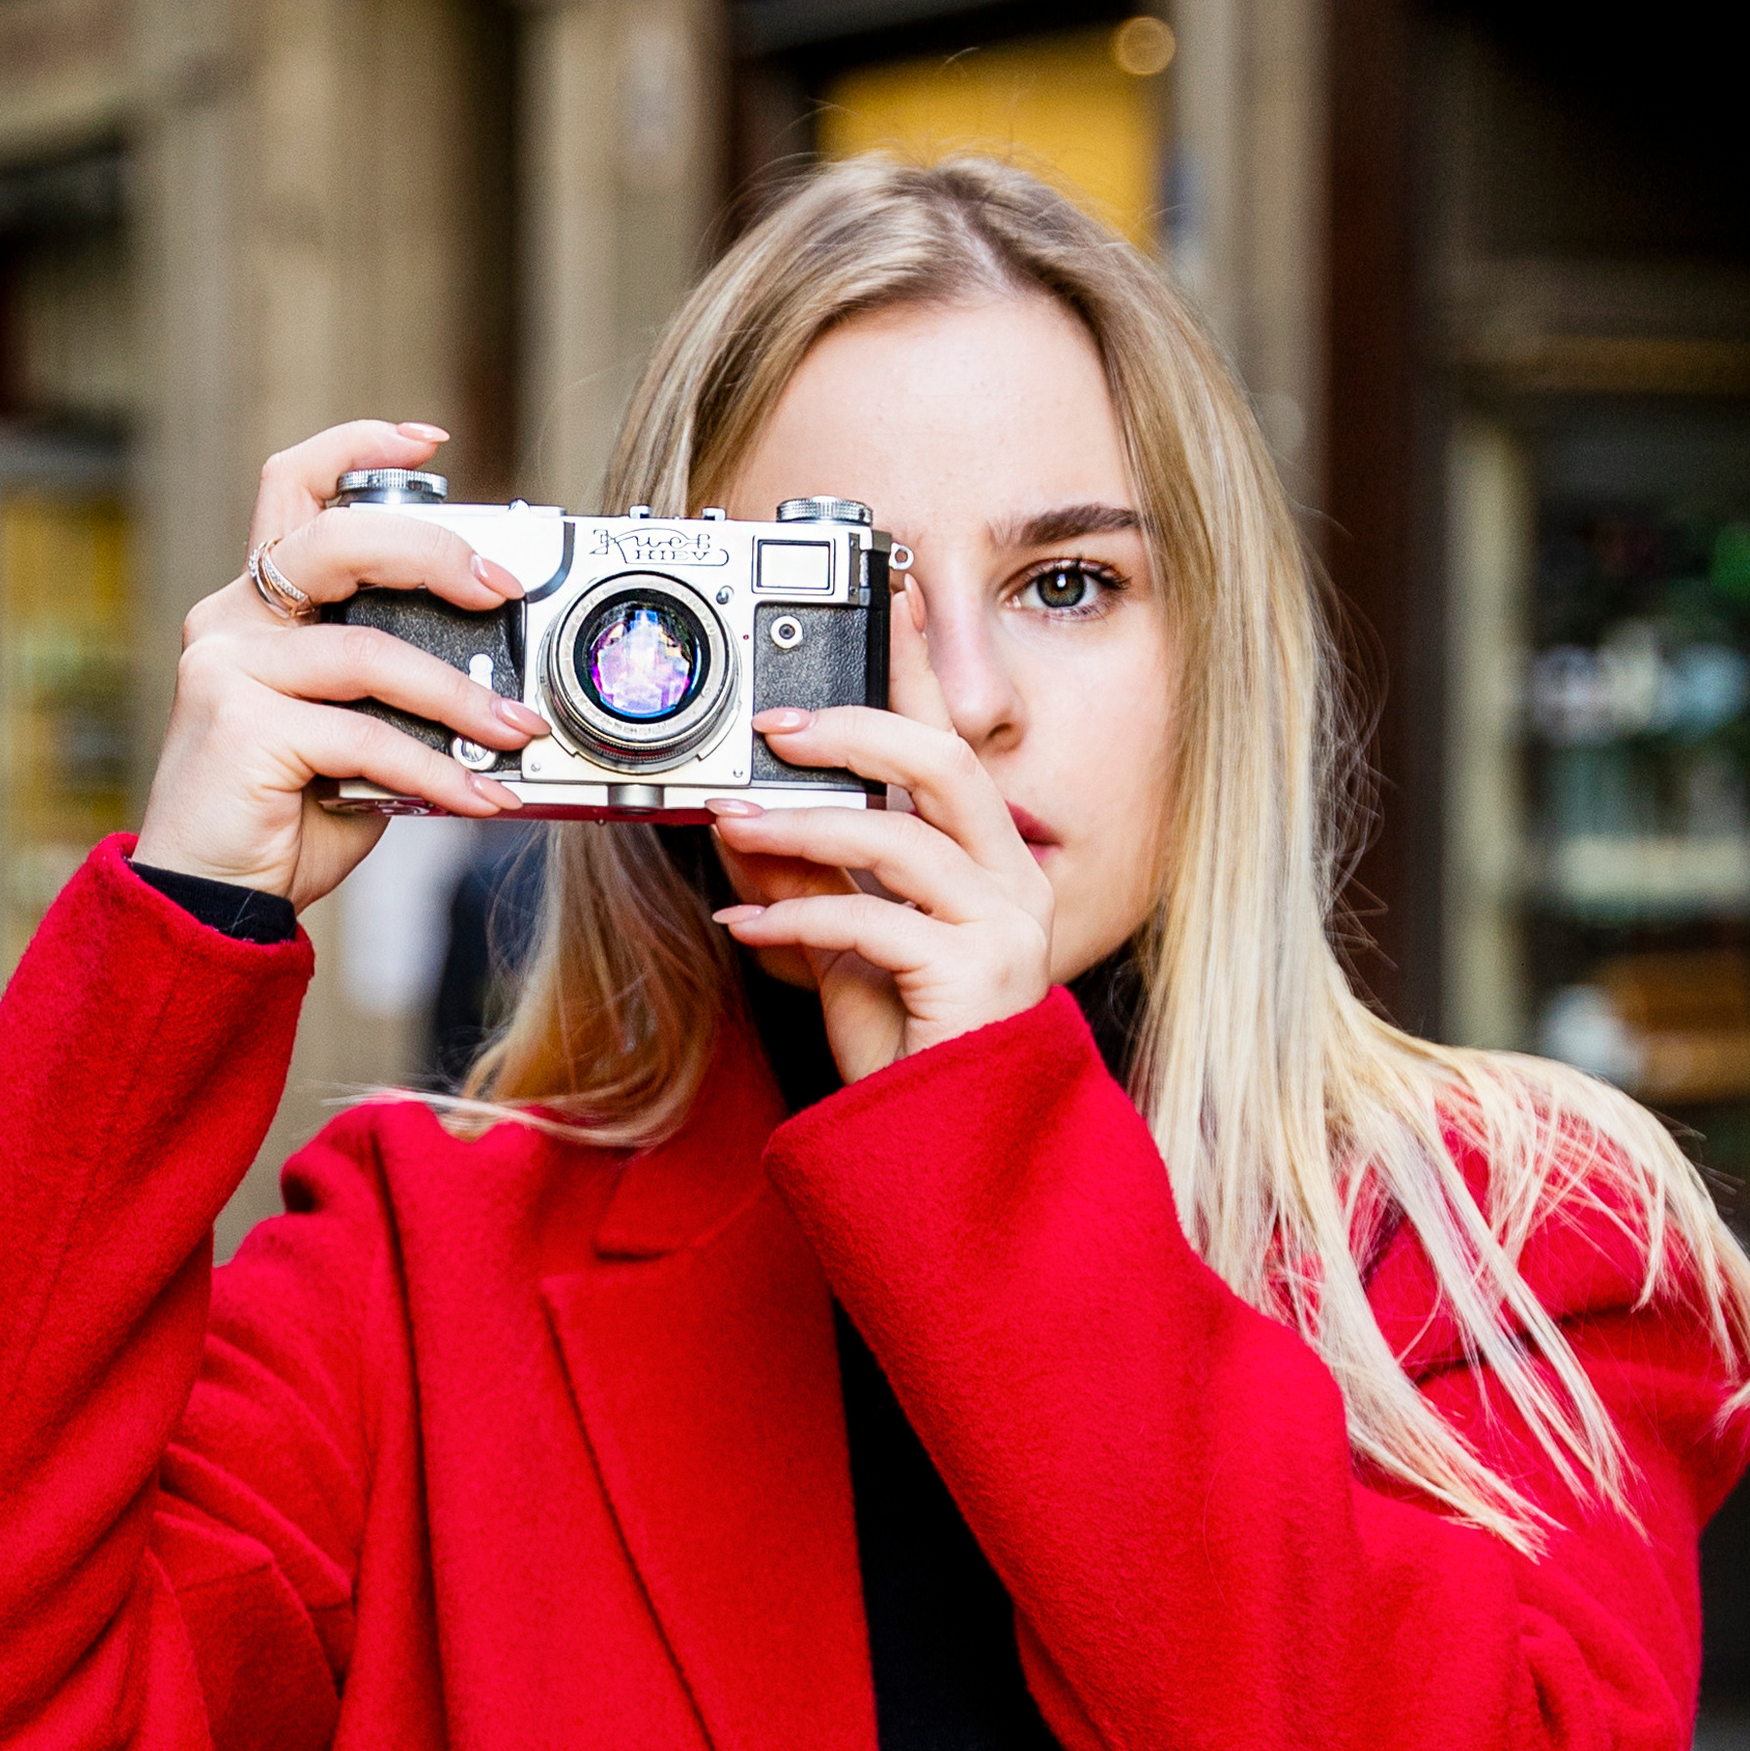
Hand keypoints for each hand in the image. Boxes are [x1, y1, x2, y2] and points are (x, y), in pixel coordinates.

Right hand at [135, 420, 547, 911]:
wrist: (207, 904)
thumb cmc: (280, 820)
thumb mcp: (351, 739)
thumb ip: (396, 695)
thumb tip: (499, 689)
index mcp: (256, 607)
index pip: (292, 485)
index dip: (358, 446)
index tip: (433, 443)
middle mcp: (232, 620)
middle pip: (338, 539)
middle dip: (435, 553)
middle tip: (502, 590)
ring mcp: (227, 668)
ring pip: (369, 653)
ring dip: (460, 697)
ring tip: (517, 732)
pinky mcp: (240, 726)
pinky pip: (366, 736)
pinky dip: (435, 770)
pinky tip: (478, 797)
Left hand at [707, 584, 1052, 1078]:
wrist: (945, 1151)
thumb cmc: (911, 1050)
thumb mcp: (848, 950)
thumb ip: (813, 880)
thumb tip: (745, 814)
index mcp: (996, 865)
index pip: (954, 747)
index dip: (919, 670)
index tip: (883, 599)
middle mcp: (1015, 885)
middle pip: (946, 765)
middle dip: (856, 728)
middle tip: (774, 724)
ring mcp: (1004, 930)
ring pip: (900, 838)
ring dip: (803, 827)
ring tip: (734, 825)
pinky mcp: (973, 977)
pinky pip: (870, 921)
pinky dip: (795, 918)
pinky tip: (743, 922)